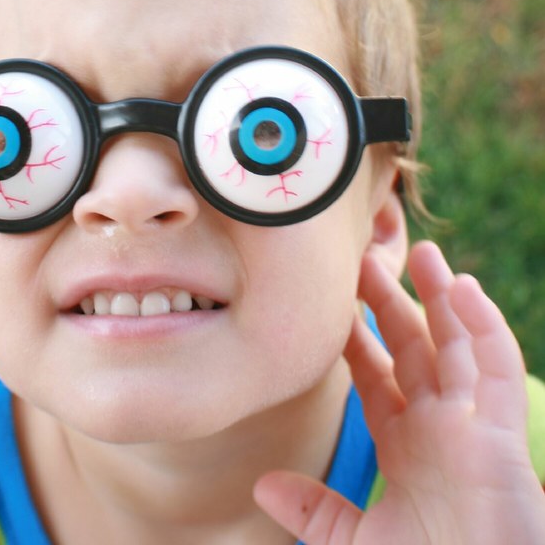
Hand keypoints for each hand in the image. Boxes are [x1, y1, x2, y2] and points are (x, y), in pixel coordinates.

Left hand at [254, 241, 544, 544]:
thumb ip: (314, 510)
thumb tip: (261, 483)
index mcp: (405, 450)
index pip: (377, 379)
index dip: (356, 341)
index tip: (332, 306)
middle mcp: (439, 430)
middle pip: (414, 349)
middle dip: (392, 303)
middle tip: (367, 259)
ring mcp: (471, 426)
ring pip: (458, 344)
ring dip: (443, 296)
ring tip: (420, 251)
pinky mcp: (500, 431)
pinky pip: (497, 366)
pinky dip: (484, 325)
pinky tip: (464, 287)